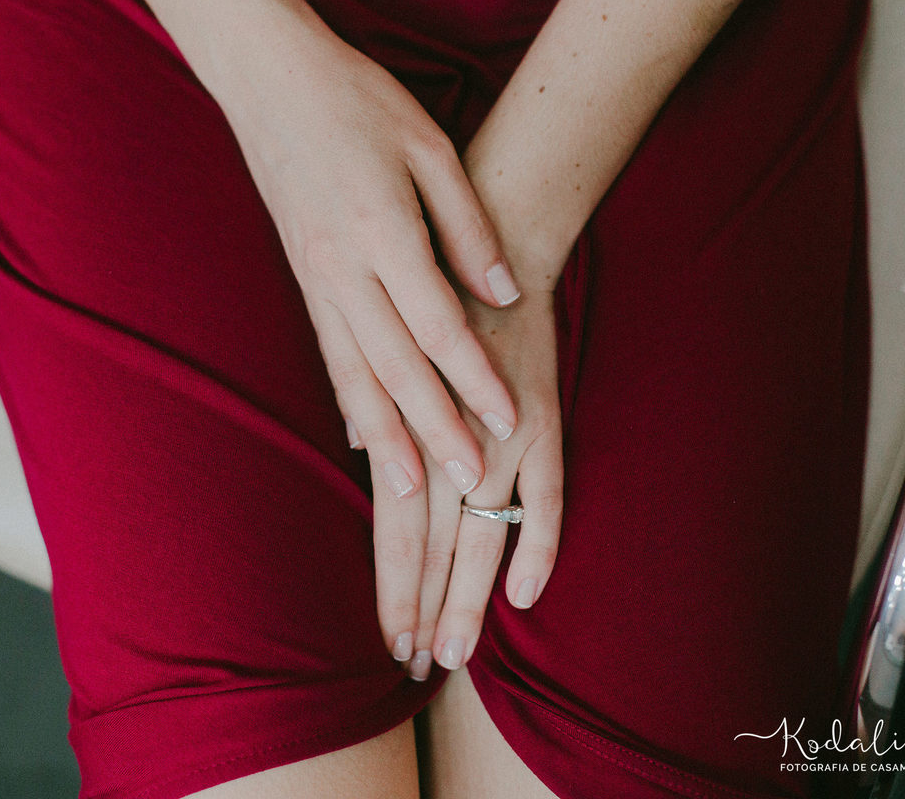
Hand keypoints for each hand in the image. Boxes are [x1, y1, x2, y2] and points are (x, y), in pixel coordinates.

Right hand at [204, 2, 522, 499]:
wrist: (270, 81)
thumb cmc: (358, 102)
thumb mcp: (431, 148)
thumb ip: (469, 227)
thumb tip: (505, 294)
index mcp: (380, 230)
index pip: (438, 323)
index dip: (475, 377)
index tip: (509, 421)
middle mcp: (341, 267)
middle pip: (395, 365)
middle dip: (436, 428)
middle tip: (469, 482)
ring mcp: (315, 280)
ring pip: (354, 373)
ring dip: (385, 436)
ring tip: (409, 489)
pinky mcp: (304, 283)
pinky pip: (331, 355)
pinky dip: (351, 403)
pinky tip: (365, 439)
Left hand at [370, 292, 563, 677]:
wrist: (494, 237)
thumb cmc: (432, 295)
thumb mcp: (389, 345)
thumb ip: (378, 404)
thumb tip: (357, 446)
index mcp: (405, 425)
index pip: (392, 530)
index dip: (392, 591)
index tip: (390, 641)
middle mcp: (448, 437)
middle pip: (432, 544)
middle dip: (425, 610)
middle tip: (420, 667)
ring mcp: (501, 433)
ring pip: (481, 533)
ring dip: (468, 596)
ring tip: (457, 652)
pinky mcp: (545, 419)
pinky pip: (548, 495)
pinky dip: (537, 544)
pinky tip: (522, 595)